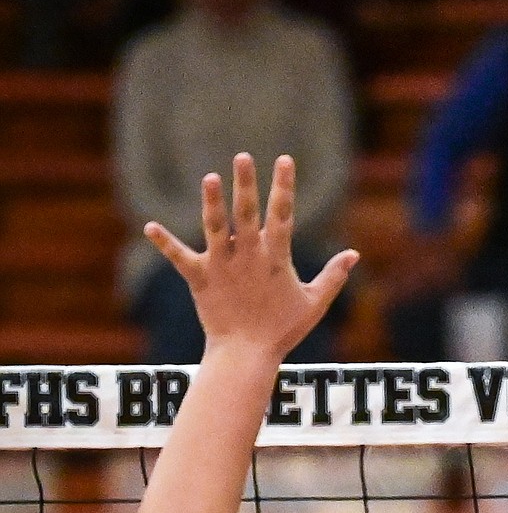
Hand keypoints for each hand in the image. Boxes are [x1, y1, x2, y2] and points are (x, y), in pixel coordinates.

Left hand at [144, 153, 358, 361]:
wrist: (247, 355)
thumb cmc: (282, 330)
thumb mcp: (315, 304)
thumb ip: (334, 276)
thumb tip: (354, 254)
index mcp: (276, 259)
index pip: (282, 215)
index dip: (284, 186)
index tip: (284, 159)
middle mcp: (249, 257)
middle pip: (247, 214)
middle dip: (246, 184)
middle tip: (243, 156)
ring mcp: (223, 266)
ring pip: (216, 228)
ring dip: (212, 203)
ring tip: (210, 178)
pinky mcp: (201, 279)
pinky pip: (180, 258)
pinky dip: (165, 243)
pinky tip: (149, 227)